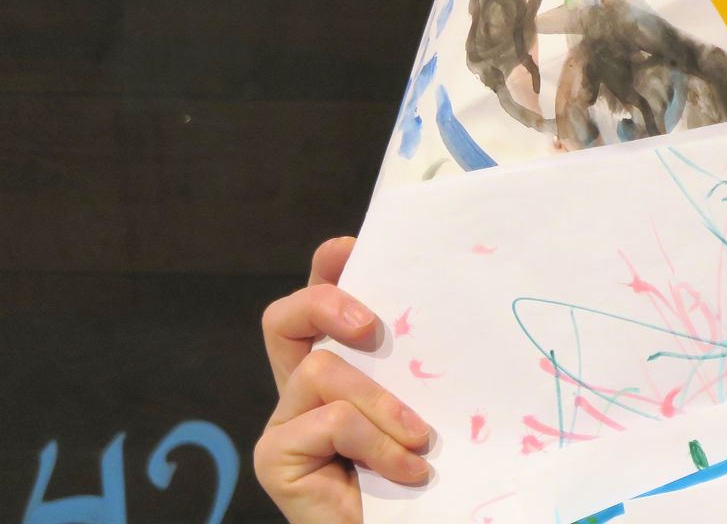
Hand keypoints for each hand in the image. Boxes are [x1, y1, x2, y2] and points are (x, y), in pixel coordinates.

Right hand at [254, 237, 433, 521]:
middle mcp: (302, 393)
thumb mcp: (432, 407)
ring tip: (420, 442)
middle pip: (284, 317)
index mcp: (341, 371)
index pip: (319, 306)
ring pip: (320, 371)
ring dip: (381, 404)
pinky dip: (377, 444)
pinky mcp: (274, 458)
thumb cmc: (429, 481)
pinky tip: (407, 471)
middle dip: (325, 303)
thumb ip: (421, 368)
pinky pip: (329, 422)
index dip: (326, 271)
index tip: (349, 247)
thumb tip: (449, 308)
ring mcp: (284, 424)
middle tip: (371, 327)